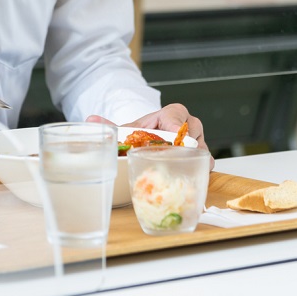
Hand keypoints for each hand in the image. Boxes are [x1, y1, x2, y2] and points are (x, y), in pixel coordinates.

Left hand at [88, 103, 211, 168]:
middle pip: (193, 134)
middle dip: (183, 149)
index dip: (175, 126)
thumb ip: (111, 127)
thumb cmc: (144, 135)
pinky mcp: (202, 156)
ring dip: (189, 163)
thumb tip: (91, 120)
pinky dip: (196, 173)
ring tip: (175, 174)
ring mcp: (198, 141)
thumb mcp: (129, 132)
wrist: (154, 140)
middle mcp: (188, 125)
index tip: (173, 137)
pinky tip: (183, 181)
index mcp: (172, 114)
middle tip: (170, 162)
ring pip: (201, 151)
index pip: (178, 116)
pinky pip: (205, 165)